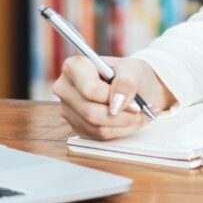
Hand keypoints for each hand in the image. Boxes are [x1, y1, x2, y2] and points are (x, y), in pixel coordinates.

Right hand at [53, 56, 175, 139]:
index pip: (89, 89)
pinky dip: (116, 130)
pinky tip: (122, 120)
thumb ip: (125, 83)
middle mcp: (65, 88)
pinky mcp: (75, 125)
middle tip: (137, 110)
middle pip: (90, 111)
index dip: (112, 97)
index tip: (132, 100)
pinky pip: (96, 136)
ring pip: (94, 127)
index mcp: (74, 67)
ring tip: (132, 114)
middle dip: (119, 115)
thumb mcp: (133, 70)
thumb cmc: (130, 74)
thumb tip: (116, 103)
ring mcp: (68, 109)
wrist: (135, 87)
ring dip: (120, 124)